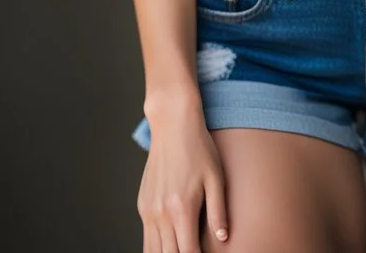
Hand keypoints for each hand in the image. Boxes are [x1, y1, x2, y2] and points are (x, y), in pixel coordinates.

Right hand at [137, 101, 228, 250]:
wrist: (172, 124)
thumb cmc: (199, 148)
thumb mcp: (215, 177)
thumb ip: (218, 211)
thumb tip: (223, 237)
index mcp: (182, 208)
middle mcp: (161, 213)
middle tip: (195, 252)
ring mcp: (148, 210)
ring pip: (153, 250)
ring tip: (181, 249)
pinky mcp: (142, 205)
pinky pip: (147, 237)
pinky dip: (157, 246)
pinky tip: (169, 245)